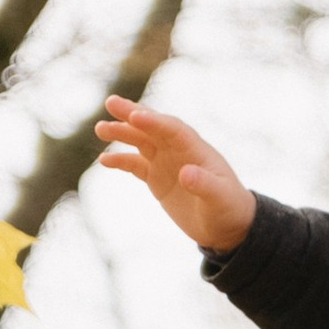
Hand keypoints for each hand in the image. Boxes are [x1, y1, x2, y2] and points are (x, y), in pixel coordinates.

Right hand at [96, 97, 255, 254]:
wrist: (227, 226)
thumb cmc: (229, 209)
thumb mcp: (220, 199)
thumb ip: (205, 185)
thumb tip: (186, 173)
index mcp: (196, 149)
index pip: (172, 129)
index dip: (154, 121)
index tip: (135, 116)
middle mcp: (179, 151)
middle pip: (153, 127)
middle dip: (132, 114)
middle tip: (111, 102)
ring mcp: (167, 163)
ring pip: (140, 142)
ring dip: (121, 134)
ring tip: (100, 129)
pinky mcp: (157, 179)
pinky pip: (135, 165)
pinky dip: (120, 161)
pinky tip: (103, 160)